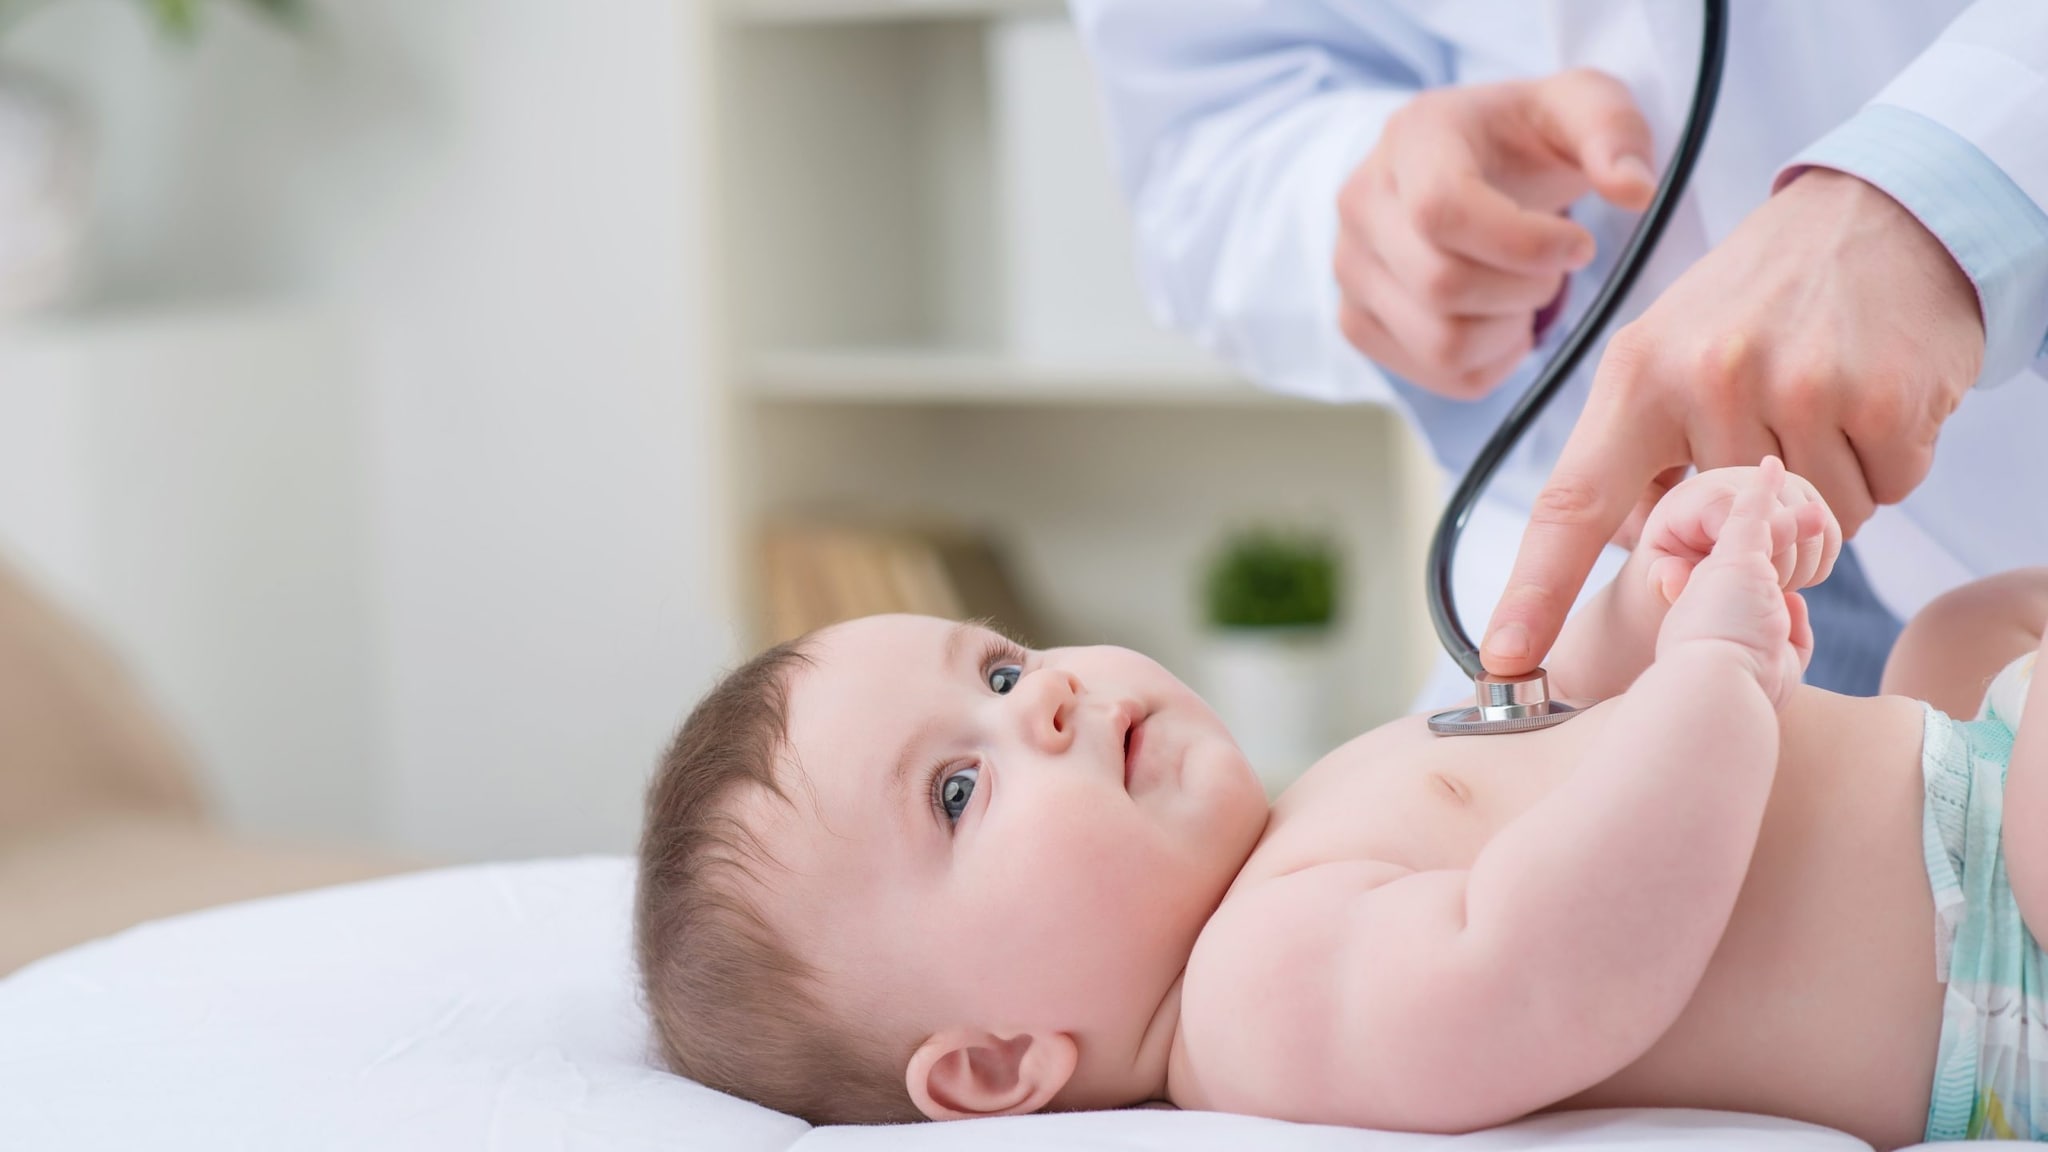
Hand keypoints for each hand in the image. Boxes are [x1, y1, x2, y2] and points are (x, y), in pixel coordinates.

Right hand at [1334, 69, 1654, 398]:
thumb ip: (1617, 133)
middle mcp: (1361, 202)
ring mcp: (1349, 269)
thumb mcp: (1583, 106)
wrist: (1472, 163)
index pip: (1441, 210)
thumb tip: (1635, 189)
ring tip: (1527, 292)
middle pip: (1442, 285)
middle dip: (1526, 289)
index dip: (1522, 244)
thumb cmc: (1528, 136)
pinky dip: (1489, 363)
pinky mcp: (1357, 321)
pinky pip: (1434, 375)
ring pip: (1439, 343)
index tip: (1579, 244)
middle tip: (1557, 266)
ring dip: (1509, 332)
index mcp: (1412, 137)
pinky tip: (1504, 321)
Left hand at [1482, 168, 1983, 676]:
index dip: (1534, 589)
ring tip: (1821, 405)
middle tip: (1768, 434)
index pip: (1572, 503)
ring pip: (1811, 528)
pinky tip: (1870, 398)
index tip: (1506, 660)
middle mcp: (1709, 378)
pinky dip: (1885, 465)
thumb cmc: (1756, 301)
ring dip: (1824, 490)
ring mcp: (1800, 385)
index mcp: (1636, 377)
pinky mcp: (1886, 398)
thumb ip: (1640, 458)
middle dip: (1747, 520)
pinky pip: (1884, 495)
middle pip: (1721, 538)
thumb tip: (1657, 567)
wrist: (1879, 212)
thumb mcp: (1666, 353)